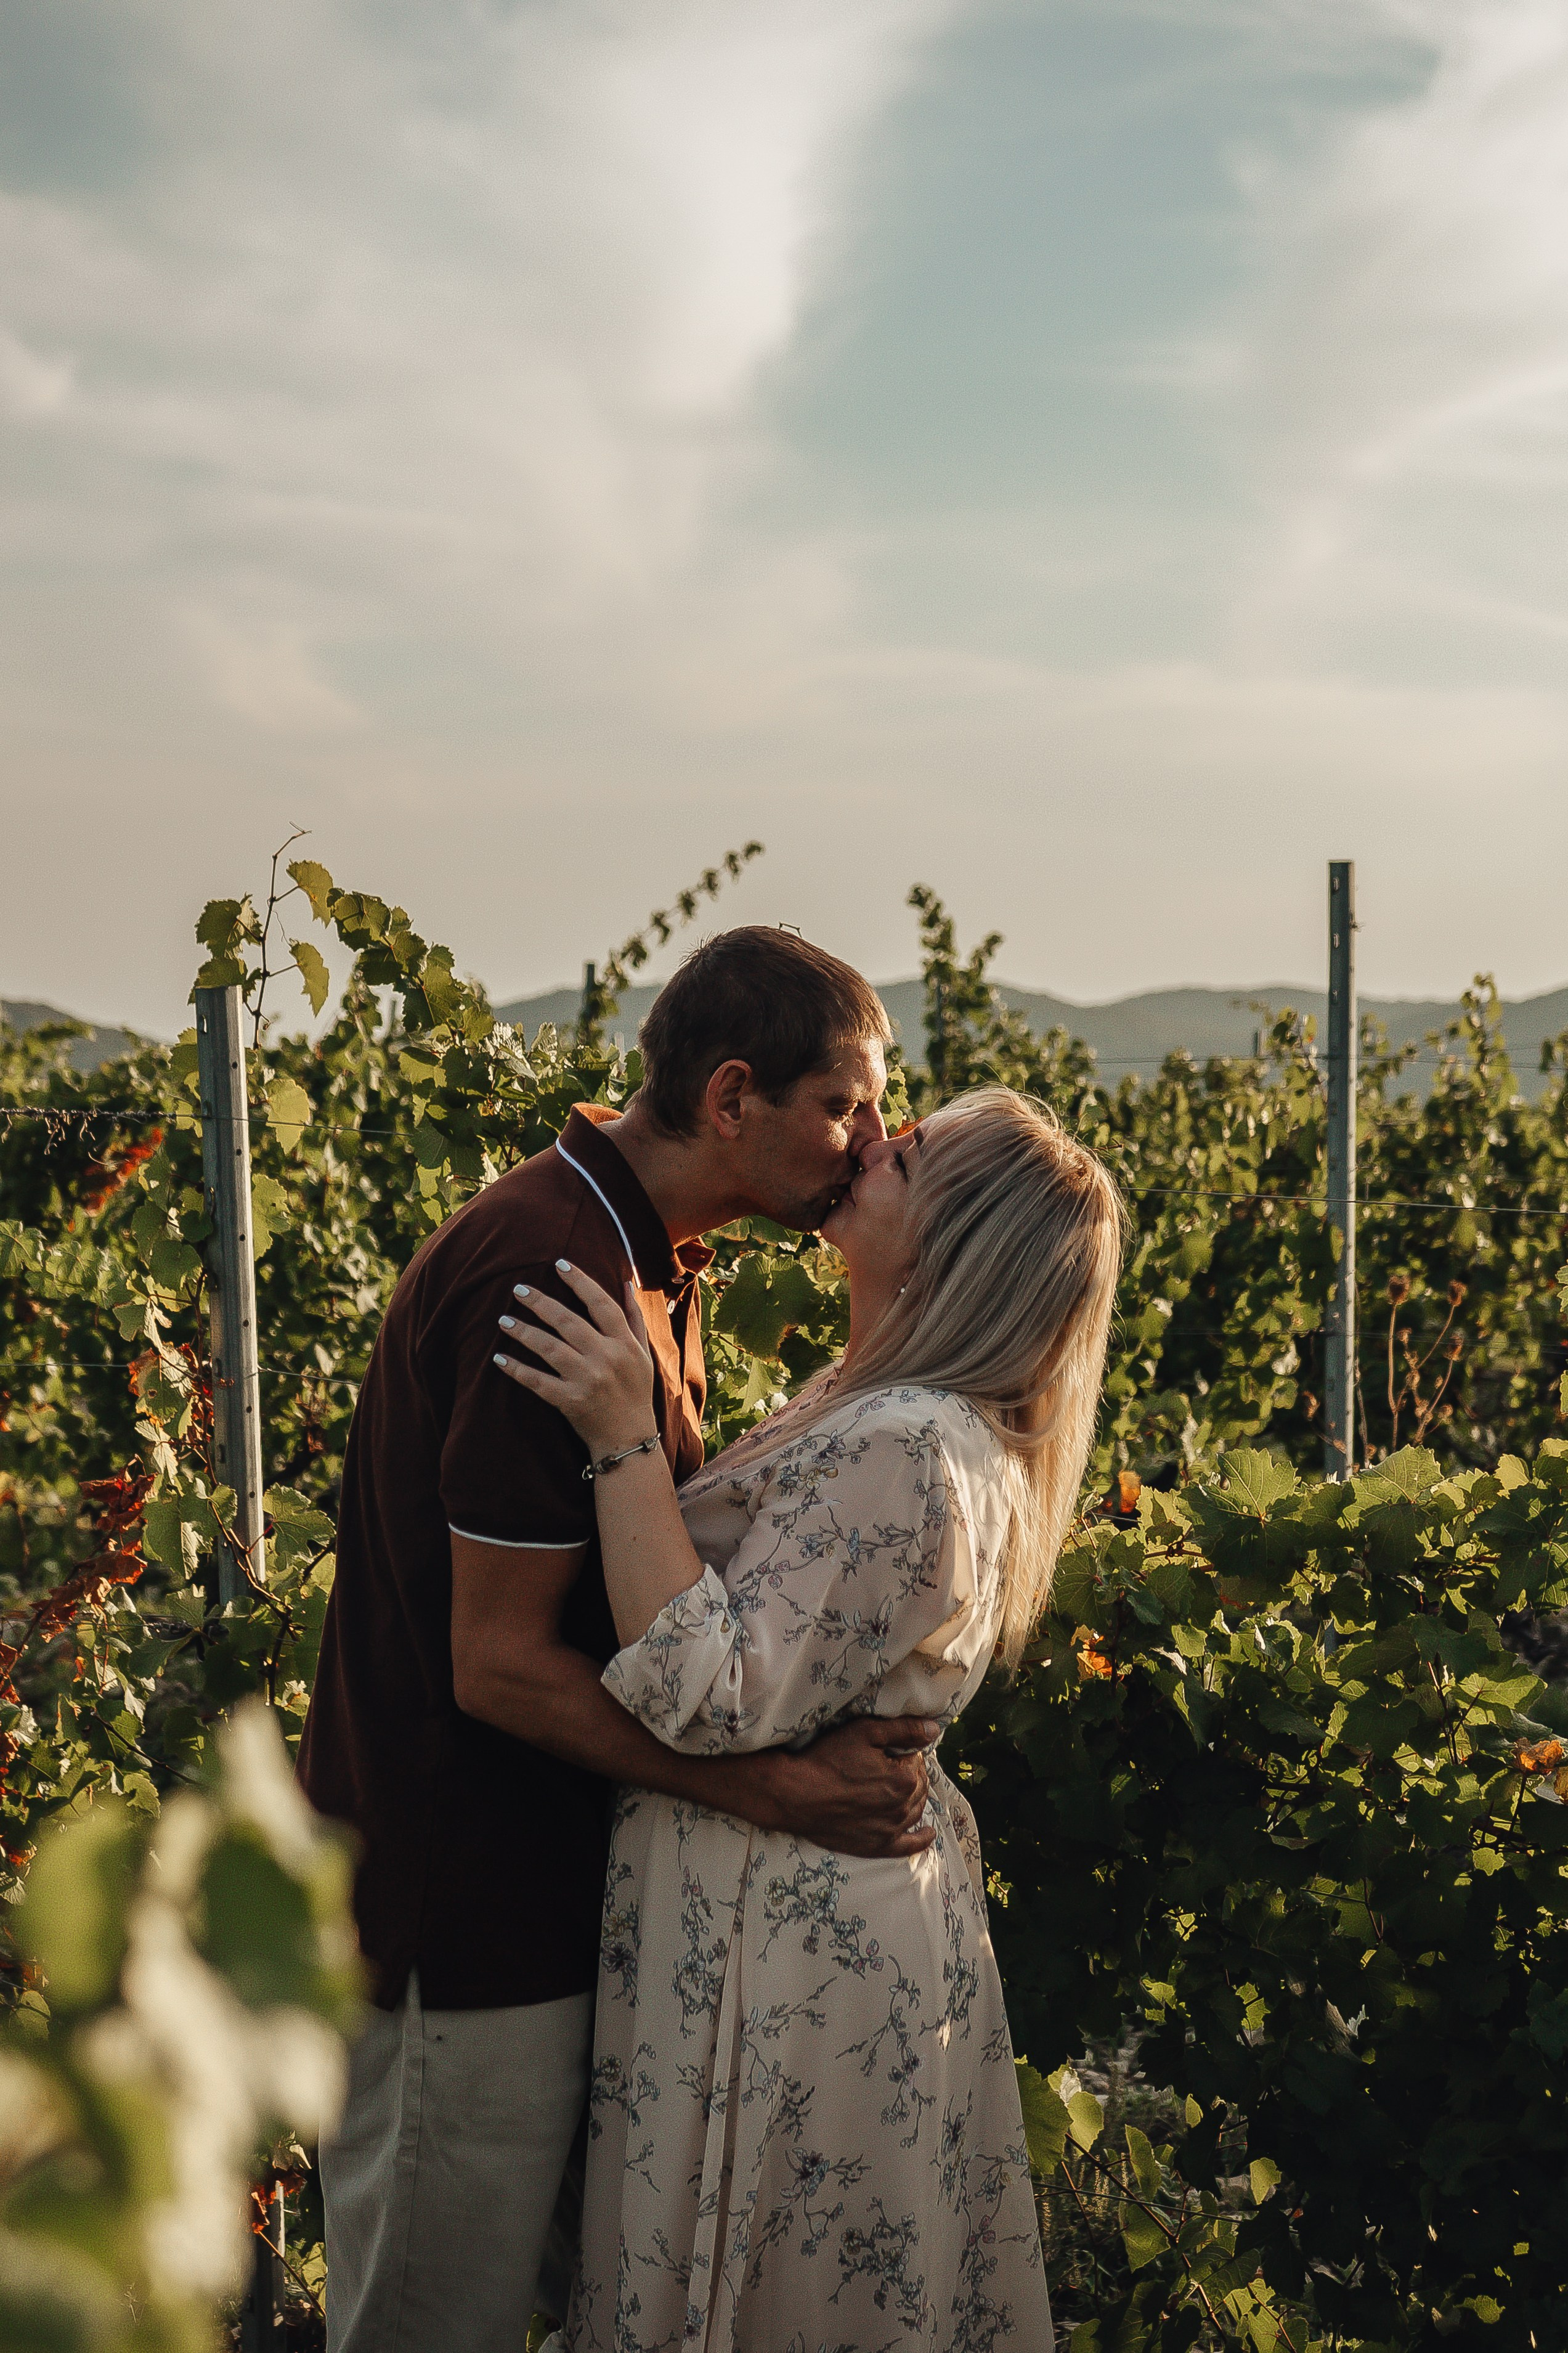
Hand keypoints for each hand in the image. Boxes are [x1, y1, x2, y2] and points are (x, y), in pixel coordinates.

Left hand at [494, 1261, 657, 1456]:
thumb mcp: (643, 1353)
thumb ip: (633, 1318)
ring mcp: (587, 1380)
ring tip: (503, 1319)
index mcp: (624, 1343)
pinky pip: (537, 1382)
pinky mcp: (569, 1401)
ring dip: (523, 1331)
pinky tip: (499, 1358)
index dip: (580, 1281)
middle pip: (568, 1322)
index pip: (601, 1304)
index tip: (559, 1264)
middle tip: (518, 1288)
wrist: (629, 1438)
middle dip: (541, 1302)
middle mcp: (606, 1358)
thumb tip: (625, 1282)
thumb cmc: (636, 1391)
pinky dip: (517, 1370)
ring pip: (549, 1348)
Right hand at [759, 1716, 940, 1857]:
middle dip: (911, 1773)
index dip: (904, 1751)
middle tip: (893, 1764)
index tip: (889, 1748)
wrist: (796, 1795)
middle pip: (919, 1786)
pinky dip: (922, 1840)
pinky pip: (908, 1846)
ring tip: (906, 1786)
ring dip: (915, 1797)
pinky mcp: (877, 1846)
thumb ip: (904, 1730)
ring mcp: (890, 1830)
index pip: (917, 1761)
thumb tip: (935, 1729)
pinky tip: (929, 1833)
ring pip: (916, 1811)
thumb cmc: (827, 1759)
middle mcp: (902, 1808)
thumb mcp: (865, 1732)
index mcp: (904, 1779)